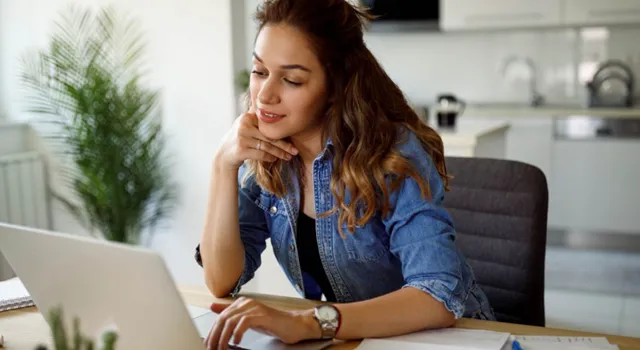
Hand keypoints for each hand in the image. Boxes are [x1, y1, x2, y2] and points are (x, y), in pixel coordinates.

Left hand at [204, 297, 319, 349]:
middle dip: (215, 335)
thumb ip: (232, 314)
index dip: (213, 331)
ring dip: (224, 337)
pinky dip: (238, 333)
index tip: (208, 343)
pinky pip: (244, 323)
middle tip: (212, 348)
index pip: (221, 316)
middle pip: (223, 318)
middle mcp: (246, 302)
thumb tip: (213, 307)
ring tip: (223, 348)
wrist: (293, 325)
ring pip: (231, 321)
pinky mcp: (262, 315)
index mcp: (242, 303)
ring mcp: (254, 308)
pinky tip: (237, 341)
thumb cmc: (273, 324)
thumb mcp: (248, 320)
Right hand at [216, 107, 297, 170]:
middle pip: (269, 136)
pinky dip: (270, 157)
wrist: (224, 154)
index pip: (268, 125)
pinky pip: (261, 154)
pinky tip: (275, 159)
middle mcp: (244, 126)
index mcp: (247, 117)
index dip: (282, 132)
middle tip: (295, 151)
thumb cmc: (241, 139)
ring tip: (289, 157)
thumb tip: (283, 114)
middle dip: (284, 145)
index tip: (293, 138)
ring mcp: (242, 137)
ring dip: (280, 153)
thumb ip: (259, 121)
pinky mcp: (241, 149)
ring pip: (267, 146)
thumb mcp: (247, 126)